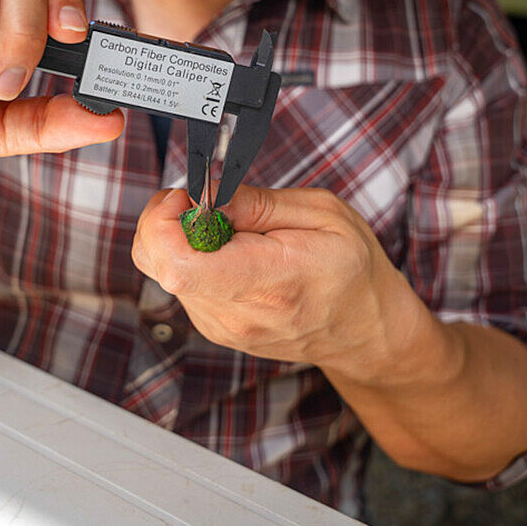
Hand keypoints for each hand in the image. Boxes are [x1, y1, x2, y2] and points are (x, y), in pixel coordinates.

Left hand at [132, 184, 423, 382]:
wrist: (366, 331)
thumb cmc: (352, 268)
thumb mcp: (322, 213)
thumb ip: (256, 202)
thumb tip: (205, 194)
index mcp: (272, 280)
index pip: (181, 265)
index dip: (165, 222)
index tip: (188, 196)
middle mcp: (238, 313)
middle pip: (159, 264)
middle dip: (166, 219)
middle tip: (204, 201)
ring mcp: (222, 327)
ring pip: (162, 271)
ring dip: (180, 238)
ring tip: (229, 229)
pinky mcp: (214, 328)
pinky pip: (179, 282)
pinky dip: (190, 256)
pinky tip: (227, 249)